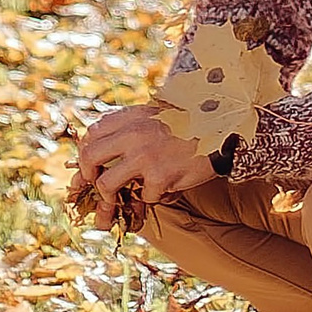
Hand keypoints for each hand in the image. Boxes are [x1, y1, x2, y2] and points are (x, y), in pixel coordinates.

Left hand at [73, 103, 216, 216]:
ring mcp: (145, 156)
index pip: (91, 135)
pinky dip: (154, 196)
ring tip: (128, 195)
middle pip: (89, 157)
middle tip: (101, 186)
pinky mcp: (160, 176)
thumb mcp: (155, 114)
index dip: (87, 155)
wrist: (223, 128)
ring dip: (112, 196)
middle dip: (89, 176)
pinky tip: (167, 187)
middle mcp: (132, 134)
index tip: (94, 168)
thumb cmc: (188, 124)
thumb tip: (103, 151)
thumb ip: (129, 127)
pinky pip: (144, 196)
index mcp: (130, 117)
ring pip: (106, 184)